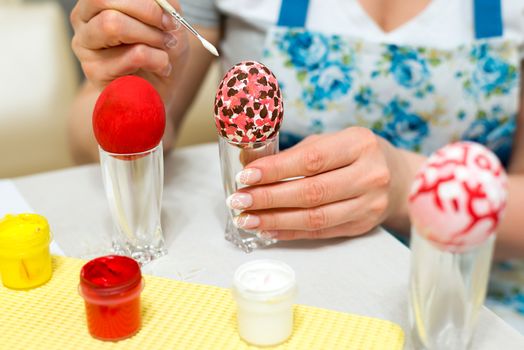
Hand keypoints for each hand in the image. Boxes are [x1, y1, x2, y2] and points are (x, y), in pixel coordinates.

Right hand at [70, 0, 187, 100]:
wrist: (159, 88)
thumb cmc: (159, 49)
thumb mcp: (168, 21)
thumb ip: (165, 5)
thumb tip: (162, 3)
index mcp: (97, 2)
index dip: (145, 1)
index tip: (169, 16)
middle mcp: (83, 20)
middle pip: (105, 1)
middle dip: (147, 13)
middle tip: (168, 29)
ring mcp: (84, 47)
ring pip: (113, 25)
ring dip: (151, 36)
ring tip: (165, 48)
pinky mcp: (95, 72)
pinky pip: (133, 56)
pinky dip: (158, 59)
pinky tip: (161, 67)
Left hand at [227, 127, 410, 239]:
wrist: (398, 179)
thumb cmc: (357, 155)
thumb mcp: (330, 141)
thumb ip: (293, 153)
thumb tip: (248, 163)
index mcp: (359, 144)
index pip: (311, 160)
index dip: (275, 170)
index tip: (246, 176)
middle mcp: (369, 175)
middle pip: (311, 192)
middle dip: (269, 198)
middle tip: (239, 200)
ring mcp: (369, 204)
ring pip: (315, 217)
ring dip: (275, 220)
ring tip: (247, 219)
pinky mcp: (363, 225)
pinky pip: (320, 232)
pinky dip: (290, 232)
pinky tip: (268, 228)